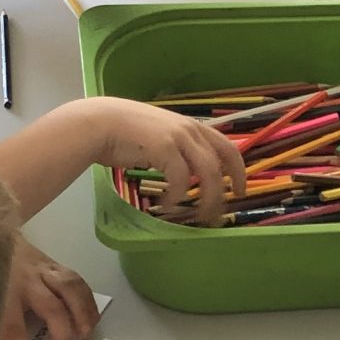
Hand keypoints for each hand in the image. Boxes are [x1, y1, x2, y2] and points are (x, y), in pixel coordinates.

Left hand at [1, 236, 98, 339]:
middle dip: (62, 337)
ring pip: (70, 289)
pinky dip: (88, 301)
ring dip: (82, 314)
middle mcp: (26, 280)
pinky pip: (77, 281)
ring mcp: (43, 269)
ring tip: (87, 336)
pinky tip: (92, 320)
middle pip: (50, 309)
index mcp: (2, 294)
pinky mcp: (55, 264)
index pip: (12, 330)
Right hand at [94, 98, 247, 223]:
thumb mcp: (160, 135)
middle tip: (221, 213)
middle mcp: (190, 129)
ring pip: (208, 173)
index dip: (238, 170)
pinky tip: (165, 204)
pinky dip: (176, 196)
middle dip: (226, 191)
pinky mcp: (164, 148)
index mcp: (192, 126)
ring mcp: (178, 137)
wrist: (99, 123)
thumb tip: (187, 170)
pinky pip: (181, 179)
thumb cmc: (124, 131)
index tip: (239, 189)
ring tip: (200, 217)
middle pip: (222, 163)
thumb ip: (177, 147)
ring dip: (207, 199)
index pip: (227, 147)